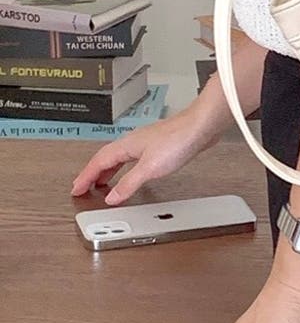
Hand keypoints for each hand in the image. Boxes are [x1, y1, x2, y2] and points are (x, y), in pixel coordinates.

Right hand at [69, 109, 220, 204]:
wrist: (202, 125)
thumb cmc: (178, 139)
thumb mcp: (150, 168)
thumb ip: (129, 183)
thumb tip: (111, 197)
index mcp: (126, 146)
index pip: (98, 162)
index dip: (85, 177)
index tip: (75, 189)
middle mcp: (133, 142)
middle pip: (106, 158)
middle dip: (94, 173)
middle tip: (85, 187)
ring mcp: (147, 143)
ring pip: (121, 158)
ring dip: (109, 171)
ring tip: (104, 184)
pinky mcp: (160, 146)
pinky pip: (134, 159)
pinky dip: (126, 168)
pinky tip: (134, 173)